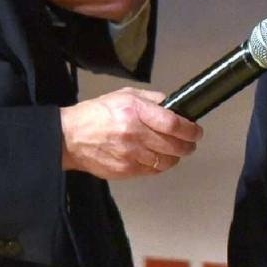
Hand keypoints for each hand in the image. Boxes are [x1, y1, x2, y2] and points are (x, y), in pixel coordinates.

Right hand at [60, 87, 200, 177]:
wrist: (69, 138)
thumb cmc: (96, 114)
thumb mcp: (124, 95)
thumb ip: (151, 99)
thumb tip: (173, 105)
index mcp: (135, 112)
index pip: (174, 124)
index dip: (191, 130)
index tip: (197, 131)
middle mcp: (134, 134)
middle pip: (174, 145)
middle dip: (188, 145)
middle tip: (190, 143)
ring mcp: (130, 155)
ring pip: (166, 162)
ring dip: (175, 157)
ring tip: (175, 151)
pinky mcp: (125, 171)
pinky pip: (152, 171)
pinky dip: (159, 166)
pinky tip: (158, 158)